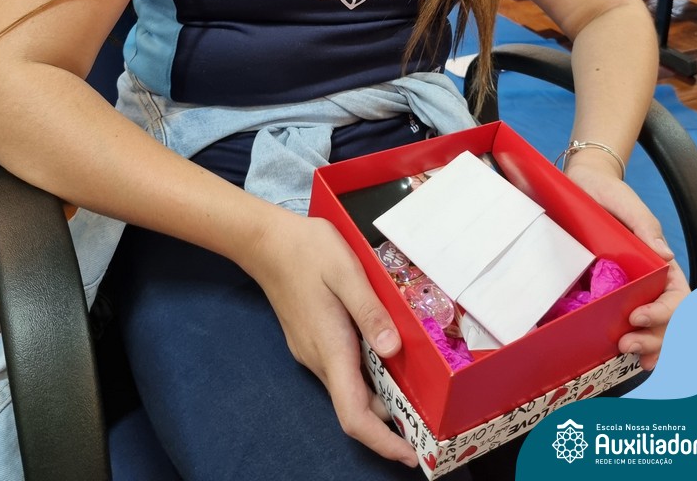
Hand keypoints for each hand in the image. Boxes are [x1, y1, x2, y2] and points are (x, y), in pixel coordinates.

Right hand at [245, 210, 417, 466]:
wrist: (267, 241)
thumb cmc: (308, 251)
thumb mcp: (347, 273)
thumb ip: (370, 312)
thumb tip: (392, 350)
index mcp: (330, 348)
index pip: (354, 415)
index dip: (383, 442)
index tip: (411, 456)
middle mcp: (319, 358)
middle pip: (356, 406)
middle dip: (391, 422)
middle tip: (429, 421)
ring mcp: (312, 350)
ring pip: (350, 386)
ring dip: (381, 396)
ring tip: (416, 389)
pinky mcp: (311, 338)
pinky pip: (343, 368)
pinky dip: (368, 375)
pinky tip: (386, 356)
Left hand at [564, 162, 689, 370]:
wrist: (581, 186)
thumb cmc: (608, 193)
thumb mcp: (626, 204)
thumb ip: (645, 226)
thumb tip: (666, 254)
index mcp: (660, 264)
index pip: (676, 296)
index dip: (663, 312)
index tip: (638, 316)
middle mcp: (648, 281)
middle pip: (666, 320)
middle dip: (654, 337)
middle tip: (627, 344)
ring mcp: (627, 289)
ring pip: (648, 327)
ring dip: (644, 344)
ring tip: (626, 352)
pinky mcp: (604, 291)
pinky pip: (619, 320)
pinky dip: (626, 338)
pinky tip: (616, 353)